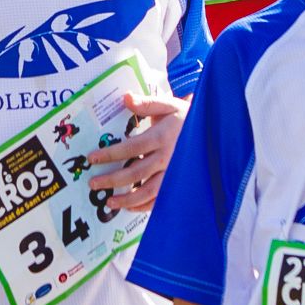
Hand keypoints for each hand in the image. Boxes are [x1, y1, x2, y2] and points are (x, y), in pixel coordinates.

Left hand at [89, 92, 186, 213]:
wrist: (212, 131)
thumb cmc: (185, 117)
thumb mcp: (168, 105)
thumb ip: (146, 103)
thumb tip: (125, 98)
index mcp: (162, 137)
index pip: (132, 148)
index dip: (111, 154)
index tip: (93, 158)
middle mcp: (168, 157)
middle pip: (136, 173)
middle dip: (112, 179)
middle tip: (93, 183)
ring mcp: (174, 173)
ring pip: (148, 191)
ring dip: (127, 198)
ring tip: (109, 202)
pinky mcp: (178, 184)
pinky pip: (161, 199)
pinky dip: (144, 206)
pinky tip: (129, 207)